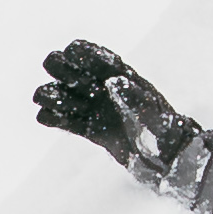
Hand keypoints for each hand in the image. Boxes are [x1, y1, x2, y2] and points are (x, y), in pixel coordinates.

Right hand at [31, 40, 212, 213]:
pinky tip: (43, 117)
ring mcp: (99, 110)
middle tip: (54, 70)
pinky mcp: (94, 131)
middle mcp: (107, 90)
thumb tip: (113, 82)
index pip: (97, 56)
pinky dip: (55, 118)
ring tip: (41, 98)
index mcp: (123, 76)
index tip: (71, 52)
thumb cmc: (168, 132)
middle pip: (76, 71)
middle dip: (62, 68)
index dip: (83, 52)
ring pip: (68, 96)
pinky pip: (70, 122)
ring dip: (53, 94)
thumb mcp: (153, 112)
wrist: (170, 161)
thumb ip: (134, 97)